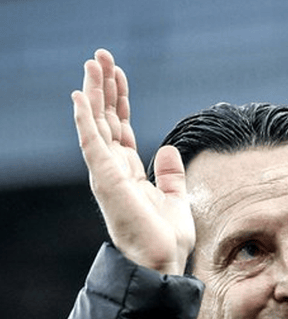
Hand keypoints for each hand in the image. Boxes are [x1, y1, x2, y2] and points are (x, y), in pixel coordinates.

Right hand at [71, 49, 194, 274]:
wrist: (163, 261)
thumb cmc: (167, 238)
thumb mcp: (176, 197)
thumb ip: (170, 173)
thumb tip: (167, 149)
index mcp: (130, 173)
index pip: (121, 128)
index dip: (120, 101)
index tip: (120, 75)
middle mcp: (115, 170)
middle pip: (105, 120)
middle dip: (103, 88)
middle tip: (100, 56)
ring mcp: (107, 174)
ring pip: (96, 124)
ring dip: (94, 93)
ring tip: (93, 63)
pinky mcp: (106, 179)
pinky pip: (92, 142)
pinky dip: (85, 118)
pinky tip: (81, 94)